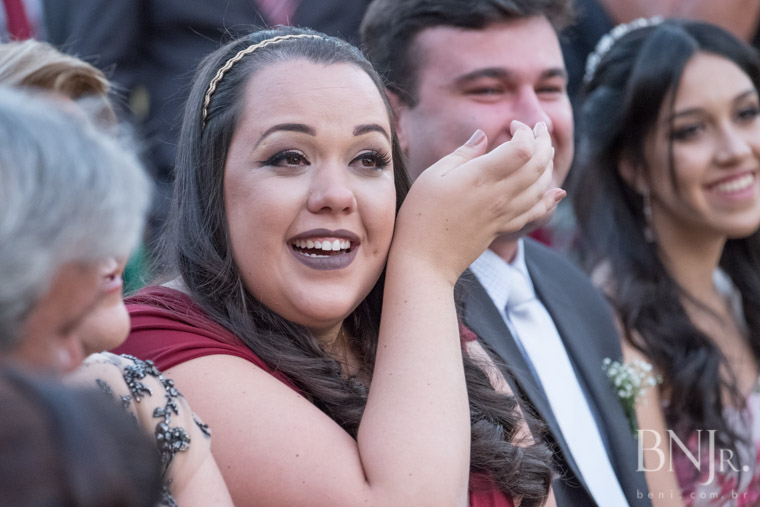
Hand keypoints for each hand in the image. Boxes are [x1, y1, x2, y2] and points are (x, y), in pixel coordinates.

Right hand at [392, 121, 563, 284]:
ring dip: (548, 164)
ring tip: (545, 149)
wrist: (425, 259)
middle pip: (538, 165)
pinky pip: (536, 212)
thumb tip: (482, 135)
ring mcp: (505, 214)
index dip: (525, 132)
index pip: (523, 149)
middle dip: (544, 141)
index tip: (513, 125)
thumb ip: (463, 154)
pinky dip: (550, 200)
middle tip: (539, 127)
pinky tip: (557, 192)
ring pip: (541, 186)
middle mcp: (499, 195)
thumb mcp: (434, 175)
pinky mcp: (503, 228)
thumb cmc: (421, 214)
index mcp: (481, 177)